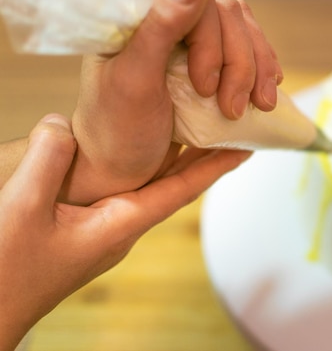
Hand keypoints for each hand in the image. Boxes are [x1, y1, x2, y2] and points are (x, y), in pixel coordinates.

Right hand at [0, 114, 250, 349]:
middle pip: (172, 185)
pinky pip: (121, 190)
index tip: (245, 149)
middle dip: (202, 157)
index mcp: (121, 225)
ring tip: (189, 128)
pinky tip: (129, 151)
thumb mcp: (22, 210)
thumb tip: (61, 124)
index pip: (181, 190)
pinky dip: (137, 166)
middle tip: (225, 127)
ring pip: (147, 186)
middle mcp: (122, 228)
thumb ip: (46, 163)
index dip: (214, 168)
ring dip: (172, 159)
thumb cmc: (7, 271)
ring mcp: (104, 229)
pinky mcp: (85, 228)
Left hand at [64, 0, 280, 204]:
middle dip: (241, 65)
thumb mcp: (134, 79)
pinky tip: (263, 95)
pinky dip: (262, 74)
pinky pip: (248, 55)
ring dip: (259, 72)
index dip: (214, 45)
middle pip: (230, 19)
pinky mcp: (209, 67)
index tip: (205, 89)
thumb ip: (162, 24)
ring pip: (245, 35)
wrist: (119, 172)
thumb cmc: (117, 132)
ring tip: (259, 107)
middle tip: (233, 109)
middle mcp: (168, 24)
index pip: (199, 4)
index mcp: (142, 17)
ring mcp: (191, 45)